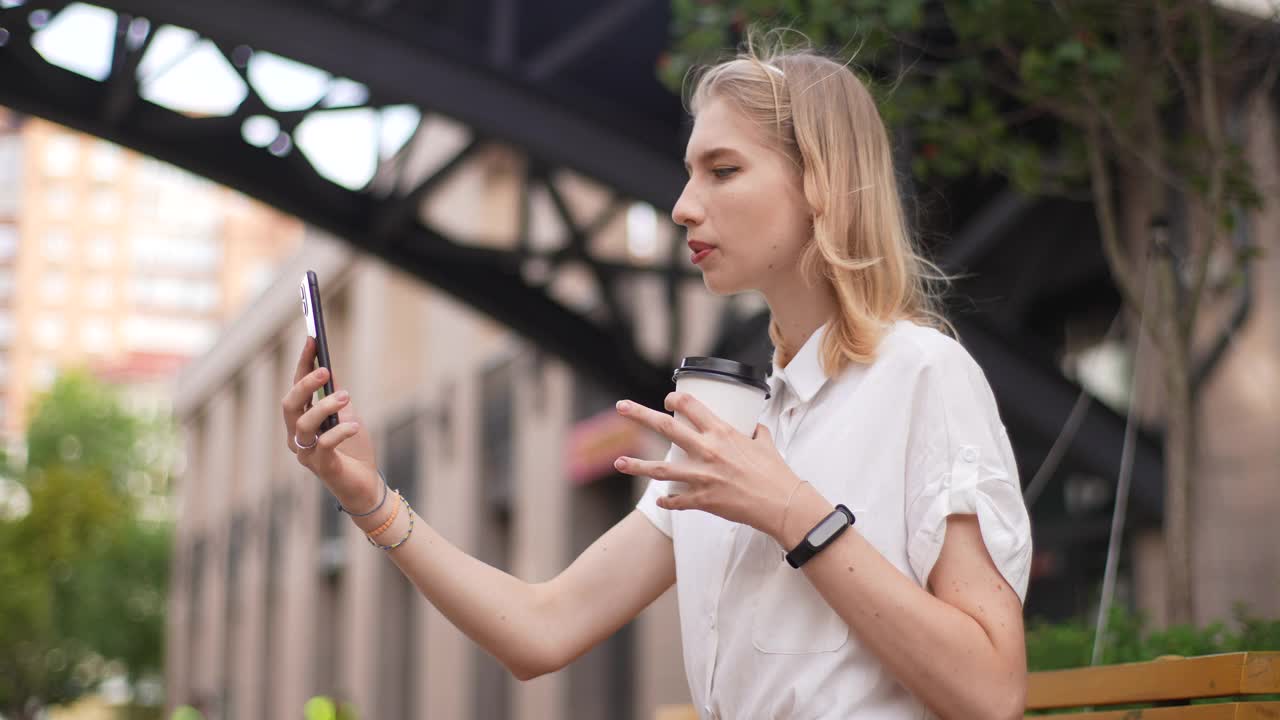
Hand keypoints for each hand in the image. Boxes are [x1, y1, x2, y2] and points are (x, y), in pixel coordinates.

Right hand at [281, 337, 379, 508]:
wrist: (365, 485)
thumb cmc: (353, 450)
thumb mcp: (346, 416)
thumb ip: (335, 397)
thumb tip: (328, 369)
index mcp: (301, 421)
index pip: (296, 388)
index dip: (302, 363)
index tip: (312, 339)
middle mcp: (297, 436)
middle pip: (289, 405)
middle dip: (305, 384)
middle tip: (326, 371)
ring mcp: (306, 453)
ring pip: (303, 423)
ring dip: (325, 406)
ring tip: (347, 396)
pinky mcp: (321, 466)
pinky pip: (324, 444)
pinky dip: (340, 431)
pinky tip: (355, 425)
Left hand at [612, 391, 802, 537]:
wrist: (781, 504)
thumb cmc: (776, 473)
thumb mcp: (765, 443)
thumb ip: (755, 432)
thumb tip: (753, 427)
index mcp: (722, 432)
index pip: (690, 405)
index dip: (675, 398)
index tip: (667, 398)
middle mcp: (707, 451)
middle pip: (666, 427)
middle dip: (640, 415)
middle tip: (621, 406)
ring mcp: (702, 476)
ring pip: (660, 469)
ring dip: (637, 465)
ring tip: (618, 462)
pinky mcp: (703, 499)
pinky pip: (677, 500)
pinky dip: (667, 500)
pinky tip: (660, 499)